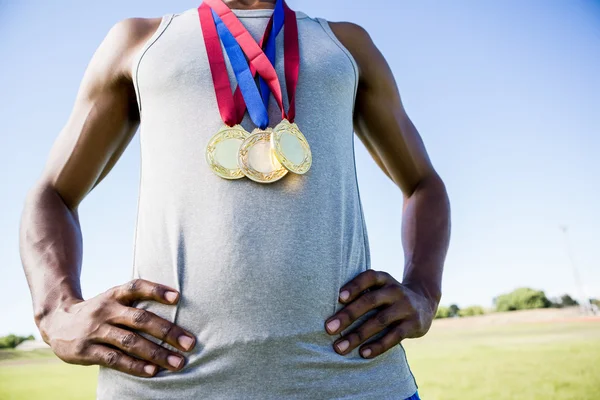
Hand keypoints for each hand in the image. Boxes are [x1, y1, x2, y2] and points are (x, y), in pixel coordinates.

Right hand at [38, 279, 195, 376]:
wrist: (56, 322)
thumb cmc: (99, 312)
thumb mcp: (113, 300)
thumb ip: (137, 303)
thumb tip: (177, 307)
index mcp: (114, 294)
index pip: (136, 287)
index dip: (156, 290)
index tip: (178, 297)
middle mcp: (106, 310)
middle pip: (140, 319)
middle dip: (168, 331)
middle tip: (190, 343)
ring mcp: (95, 330)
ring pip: (130, 341)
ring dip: (156, 353)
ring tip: (177, 362)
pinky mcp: (86, 351)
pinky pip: (114, 359)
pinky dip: (135, 366)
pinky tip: (152, 371)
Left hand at [324, 269, 436, 358]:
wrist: (424, 303)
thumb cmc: (388, 298)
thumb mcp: (379, 288)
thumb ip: (361, 295)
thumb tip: (330, 314)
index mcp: (384, 279)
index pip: (368, 277)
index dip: (354, 286)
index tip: (339, 298)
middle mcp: (395, 290)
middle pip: (370, 301)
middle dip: (348, 315)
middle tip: (328, 328)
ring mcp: (406, 307)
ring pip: (379, 321)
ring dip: (358, 335)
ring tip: (340, 347)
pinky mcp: (413, 324)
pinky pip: (394, 336)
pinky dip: (378, 346)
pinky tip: (362, 353)